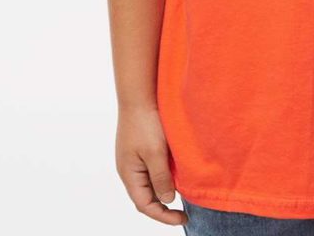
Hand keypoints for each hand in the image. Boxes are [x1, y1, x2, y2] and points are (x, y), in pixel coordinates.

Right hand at [116, 104, 187, 225]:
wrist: (139, 95)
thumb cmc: (145, 123)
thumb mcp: (156, 153)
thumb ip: (161, 179)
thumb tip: (167, 201)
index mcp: (129, 174)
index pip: (145, 205)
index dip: (163, 216)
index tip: (182, 219)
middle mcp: (129, 169)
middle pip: (146, 197)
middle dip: (164, 207)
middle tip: (184, 211)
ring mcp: (133, 158)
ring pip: (149, 183)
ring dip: (164, 190)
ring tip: (183, 193)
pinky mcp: (140, 147)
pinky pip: (152, 169)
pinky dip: (164, 176)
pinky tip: (177, 173)